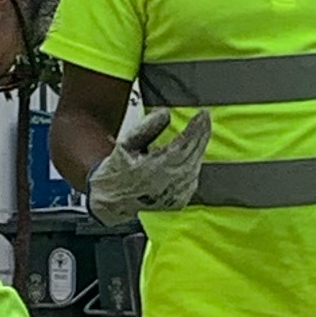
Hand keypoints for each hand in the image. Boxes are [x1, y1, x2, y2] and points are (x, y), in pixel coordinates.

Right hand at [82, 105, 211, 229]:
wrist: (110, 203)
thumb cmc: (116, 173)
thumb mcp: (125, 145)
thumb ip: (145, 128)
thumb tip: (165, 113)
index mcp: (154, 169)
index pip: (183, 145)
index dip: (195, 129)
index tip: (203, 114)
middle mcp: (168, 183)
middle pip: (193, 154)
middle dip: (201, 135)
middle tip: (205, 118)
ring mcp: (175, 195)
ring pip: (195, 166)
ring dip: (199, 148)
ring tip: (199, 132)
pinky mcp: (178, 202)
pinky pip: (193, 179)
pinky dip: (195, 164)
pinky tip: (192, 155)